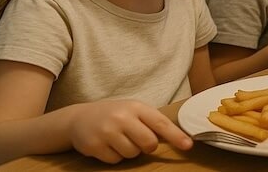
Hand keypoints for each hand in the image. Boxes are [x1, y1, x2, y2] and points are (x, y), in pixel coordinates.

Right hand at [67, 100, 191, 163]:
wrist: (79, 117)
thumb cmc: (114, 114)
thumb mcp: (133, 110)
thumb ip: (152, 122)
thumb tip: (178, 138)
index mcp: (136, 107)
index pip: (160, 123)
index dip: (175, 135)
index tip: (188, 145)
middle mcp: (122, 117)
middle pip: (149, 143)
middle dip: (147, 146)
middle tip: (137, 139)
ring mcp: (107, 131)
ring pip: (132, 154)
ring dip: (129, 151)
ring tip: (119, 139)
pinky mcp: (94, 145)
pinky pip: (115, 161)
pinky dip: (114, 156)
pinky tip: (107, 145)